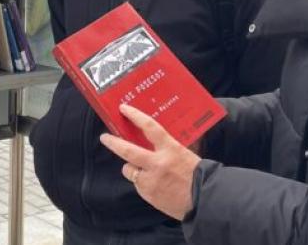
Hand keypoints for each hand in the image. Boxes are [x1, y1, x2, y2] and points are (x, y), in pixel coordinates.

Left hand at [99, 104, 200, 220]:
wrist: (203, 198)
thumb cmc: (197, 174)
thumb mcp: (186, 152)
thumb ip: (171, 144)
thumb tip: (159, 134)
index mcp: (170, 149)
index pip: (150, 127)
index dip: (135, 116)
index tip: (124, 108)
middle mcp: (157, 163)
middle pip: (127, 150)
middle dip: (113, 143)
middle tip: (104, 137)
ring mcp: (150, 180)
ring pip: (128, 169)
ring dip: (131, 167)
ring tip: (140, 169)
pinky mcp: (147, 194)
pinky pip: (137, 184)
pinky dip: (141, 182)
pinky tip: (152, 184)